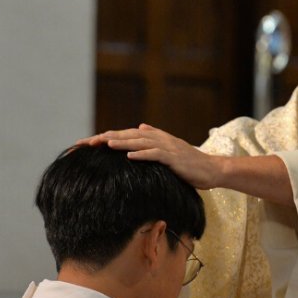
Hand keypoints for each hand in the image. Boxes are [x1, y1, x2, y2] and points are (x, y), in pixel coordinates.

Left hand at [82, 125, 222, 189]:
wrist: (211, 170)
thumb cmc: (190, 164)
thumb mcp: (169, 150)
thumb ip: (154, 138)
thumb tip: (141, 126)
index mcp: (154, 137)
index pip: (125, 135)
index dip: (106, 137)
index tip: (87, 144)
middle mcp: (159, 139)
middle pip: (127, 136)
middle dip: (106, 138)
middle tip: (86, 143)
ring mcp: (167, 147)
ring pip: (139, 142)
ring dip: (121, 142)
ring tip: (104, 143)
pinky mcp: (174, 158)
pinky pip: (155, 155)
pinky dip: (142, 154)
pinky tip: (129, 155)